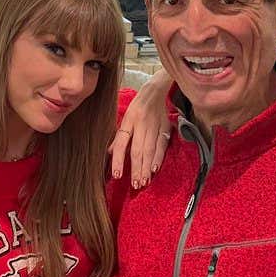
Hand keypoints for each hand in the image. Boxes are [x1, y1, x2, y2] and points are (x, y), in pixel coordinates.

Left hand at [110, 70, 172, 187]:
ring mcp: (155, 126)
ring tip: (143, 181)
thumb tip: (109, 153)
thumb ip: (119, 136)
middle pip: (138, 150)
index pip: (122, 143)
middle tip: (135, 185)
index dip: (119, 160)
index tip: (118, 175)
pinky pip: (162, 145)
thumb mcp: (125, 118)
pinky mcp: (166, 128)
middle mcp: (141, 124)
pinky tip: (154, 169)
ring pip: (150, 150)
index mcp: (129, 120)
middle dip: (136, 169)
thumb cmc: (137, 106)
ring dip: (146, 167)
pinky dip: (158, 157)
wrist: (156, 91)